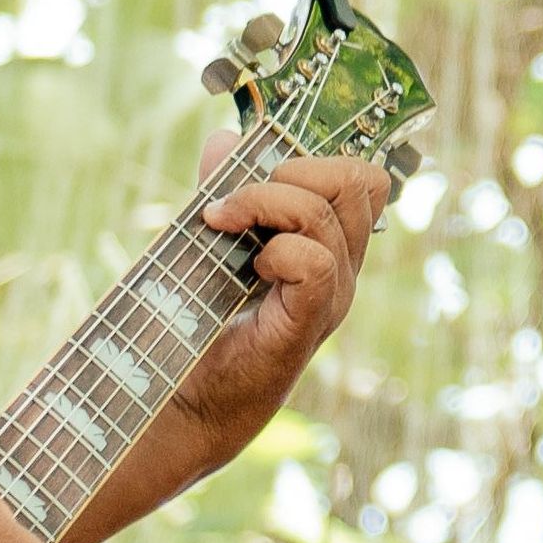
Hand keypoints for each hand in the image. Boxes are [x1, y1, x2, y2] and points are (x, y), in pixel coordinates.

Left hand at [167, 153, 389, 452]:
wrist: (180, 403)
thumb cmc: (195, 328)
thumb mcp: (210, 240)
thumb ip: (225, 190)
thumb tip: (226, 138)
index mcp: (328, 246)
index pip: (362, 179)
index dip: (318, 157)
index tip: (256, 173)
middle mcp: (342, 270)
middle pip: (361, 181)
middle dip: (297, 167)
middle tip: (241, 198)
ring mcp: (331, 298)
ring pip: (330, 212)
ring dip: (268, 201)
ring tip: (222, 223)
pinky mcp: (308, 324)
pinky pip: (315, 262)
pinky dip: (277, 249)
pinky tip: (249, 268)